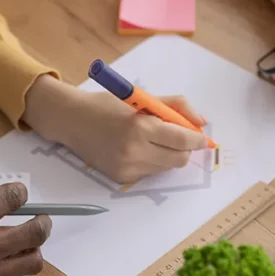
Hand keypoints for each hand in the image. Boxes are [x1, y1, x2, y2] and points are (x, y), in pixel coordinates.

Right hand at [22, 75, 208, 182]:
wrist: (72, 120)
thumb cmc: (108, 105)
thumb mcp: (142, 98)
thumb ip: (175, 107)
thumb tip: (202, 122)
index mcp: (141, 127)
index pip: (183, 141)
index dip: (197, 140)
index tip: (201, 137)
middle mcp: (135, 151)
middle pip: (179, 160)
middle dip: (184, 150)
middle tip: (179, 138)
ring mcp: (127, 168)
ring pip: (165, 168)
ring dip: (167, 155)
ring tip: (151, 139)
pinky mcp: (121, 178)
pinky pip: (149, 173)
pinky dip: (151, 162)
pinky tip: (136, 149)